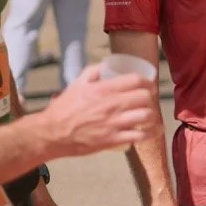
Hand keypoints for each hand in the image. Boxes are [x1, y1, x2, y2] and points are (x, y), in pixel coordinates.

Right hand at [36, 65, 156, 157]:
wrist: (52, 133)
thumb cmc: (63, 109)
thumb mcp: (76, 84)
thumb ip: (93, 72)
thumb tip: (106, 65)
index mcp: (103, 89)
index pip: (135, 80)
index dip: (147, 81)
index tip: (148, 84)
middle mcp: (112, 105)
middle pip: (144, 97)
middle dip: (150, 97)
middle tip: (148, 99)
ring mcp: (114, 123)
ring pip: (146, 116)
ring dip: (152, 114)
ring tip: (150, 114)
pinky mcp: (113, 140)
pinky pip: (140, 136)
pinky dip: (151, 132)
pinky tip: (154, 130)